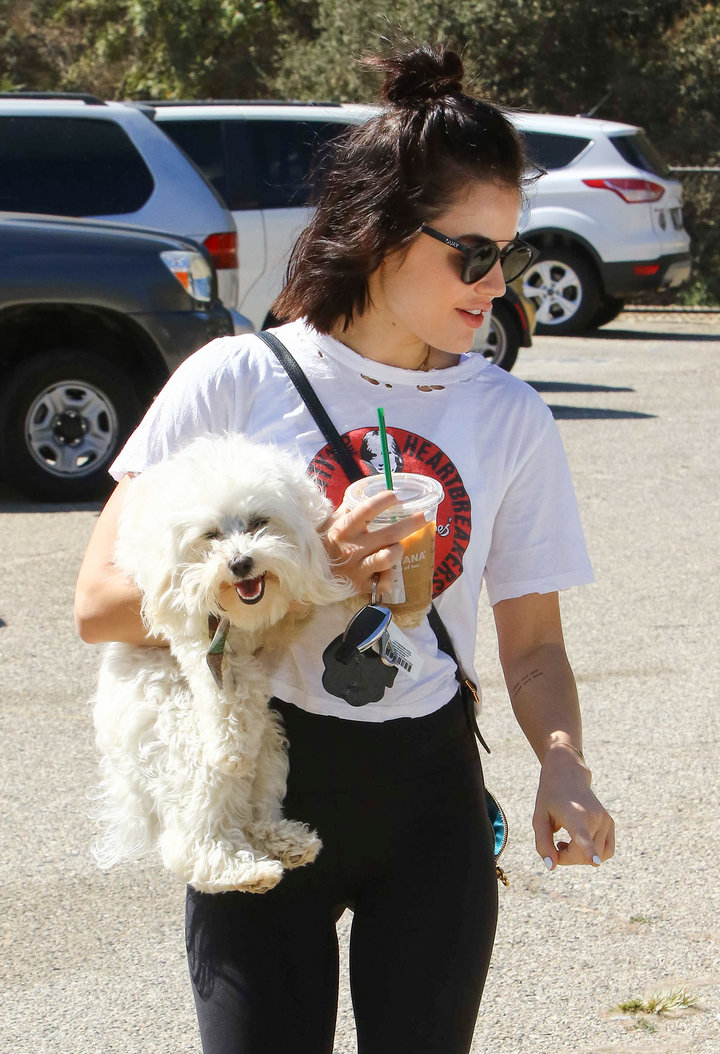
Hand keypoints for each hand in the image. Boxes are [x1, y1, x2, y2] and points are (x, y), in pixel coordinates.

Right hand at [325, 489, 425, 598]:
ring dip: (398, 550)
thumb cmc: (322, 547)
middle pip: (390, 534)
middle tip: (425, 515)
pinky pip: (384, 581)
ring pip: (389, 558)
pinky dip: (390, 576)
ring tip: (397, 547)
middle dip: (412, 522)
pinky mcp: (362, 586)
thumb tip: (363, 492)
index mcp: (343, 530)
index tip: (394, 496)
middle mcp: (352, 548)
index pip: (366, 510)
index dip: (383, 501)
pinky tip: (388, 572)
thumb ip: (345, 510)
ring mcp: (358, 568)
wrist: (308, 580)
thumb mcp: (327, 525)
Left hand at [533, 745, 614, 869]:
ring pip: (597, 857)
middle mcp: (593, 816)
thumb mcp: (539, 818)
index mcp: (574, 814)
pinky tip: (578, 843)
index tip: (595, 862)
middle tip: (555, 846)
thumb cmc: (550, 797)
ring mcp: (605, 820)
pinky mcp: (610, 822)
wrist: (568, 775)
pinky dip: (594, 854)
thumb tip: (552, 867)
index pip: (582, 835)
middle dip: (567, 858)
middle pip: (584, 856)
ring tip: (565, 843)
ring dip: (580, 857)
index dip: (588, 851)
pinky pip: (607, 851)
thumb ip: (543, 844)